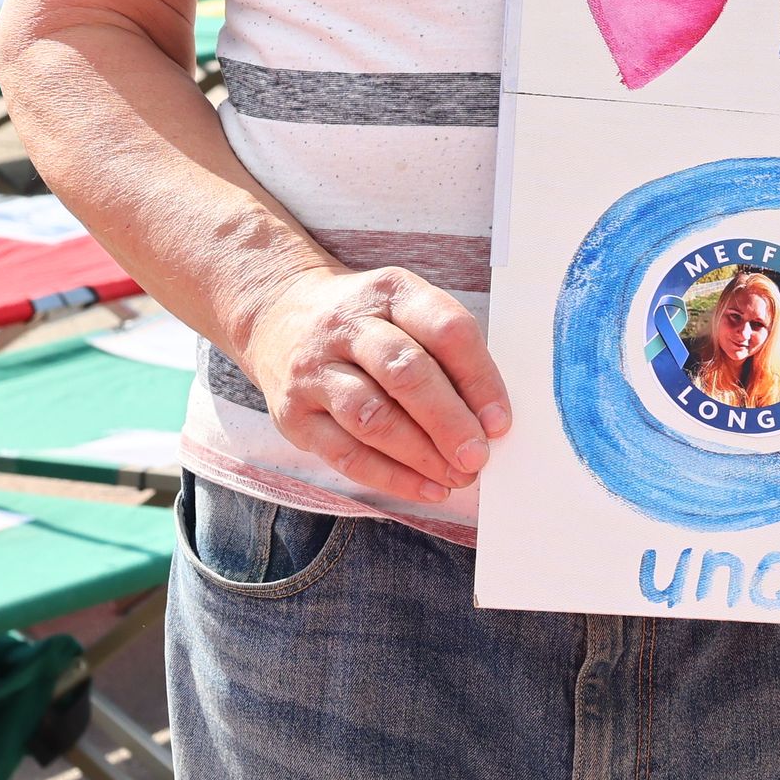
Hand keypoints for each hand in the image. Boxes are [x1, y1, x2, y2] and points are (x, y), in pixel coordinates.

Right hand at [238, 264, 511, 504]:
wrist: (279, 314)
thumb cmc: (366, 322)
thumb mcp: (405, 310)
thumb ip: (447, 355)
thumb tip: (488, 420)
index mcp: (391, 291)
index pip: (445, 330)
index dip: (479, 379)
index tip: (499, 421)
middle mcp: (348, 325)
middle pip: (405, 373)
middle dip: (449, 421)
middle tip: (478, 455)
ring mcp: (315, 369)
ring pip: (372, 416)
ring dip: (421, 454)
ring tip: (456, 475)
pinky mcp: (294, 413)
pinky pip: (345, 453)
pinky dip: (390, 477)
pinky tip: (424, 488)